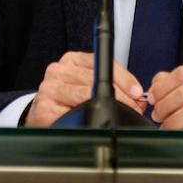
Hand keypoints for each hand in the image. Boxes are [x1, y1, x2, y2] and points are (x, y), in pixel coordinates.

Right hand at [25, 51, 145, 126]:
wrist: (43, 115)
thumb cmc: (70, 100)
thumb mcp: (90, 85)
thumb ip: (114, 86)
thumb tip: (139, 98)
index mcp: (71, 60)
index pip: (100, 61)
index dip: (122, 77)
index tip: (136, 91)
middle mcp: (58, 71)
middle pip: (94, 79)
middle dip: (120, 96)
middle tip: (134, 108)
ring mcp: (49, 89)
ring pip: (84, 95)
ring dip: (107, 107)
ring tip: (119, 116)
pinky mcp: (44, 109)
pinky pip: (72, 114)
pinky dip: (87, 119)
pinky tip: (95, 123)